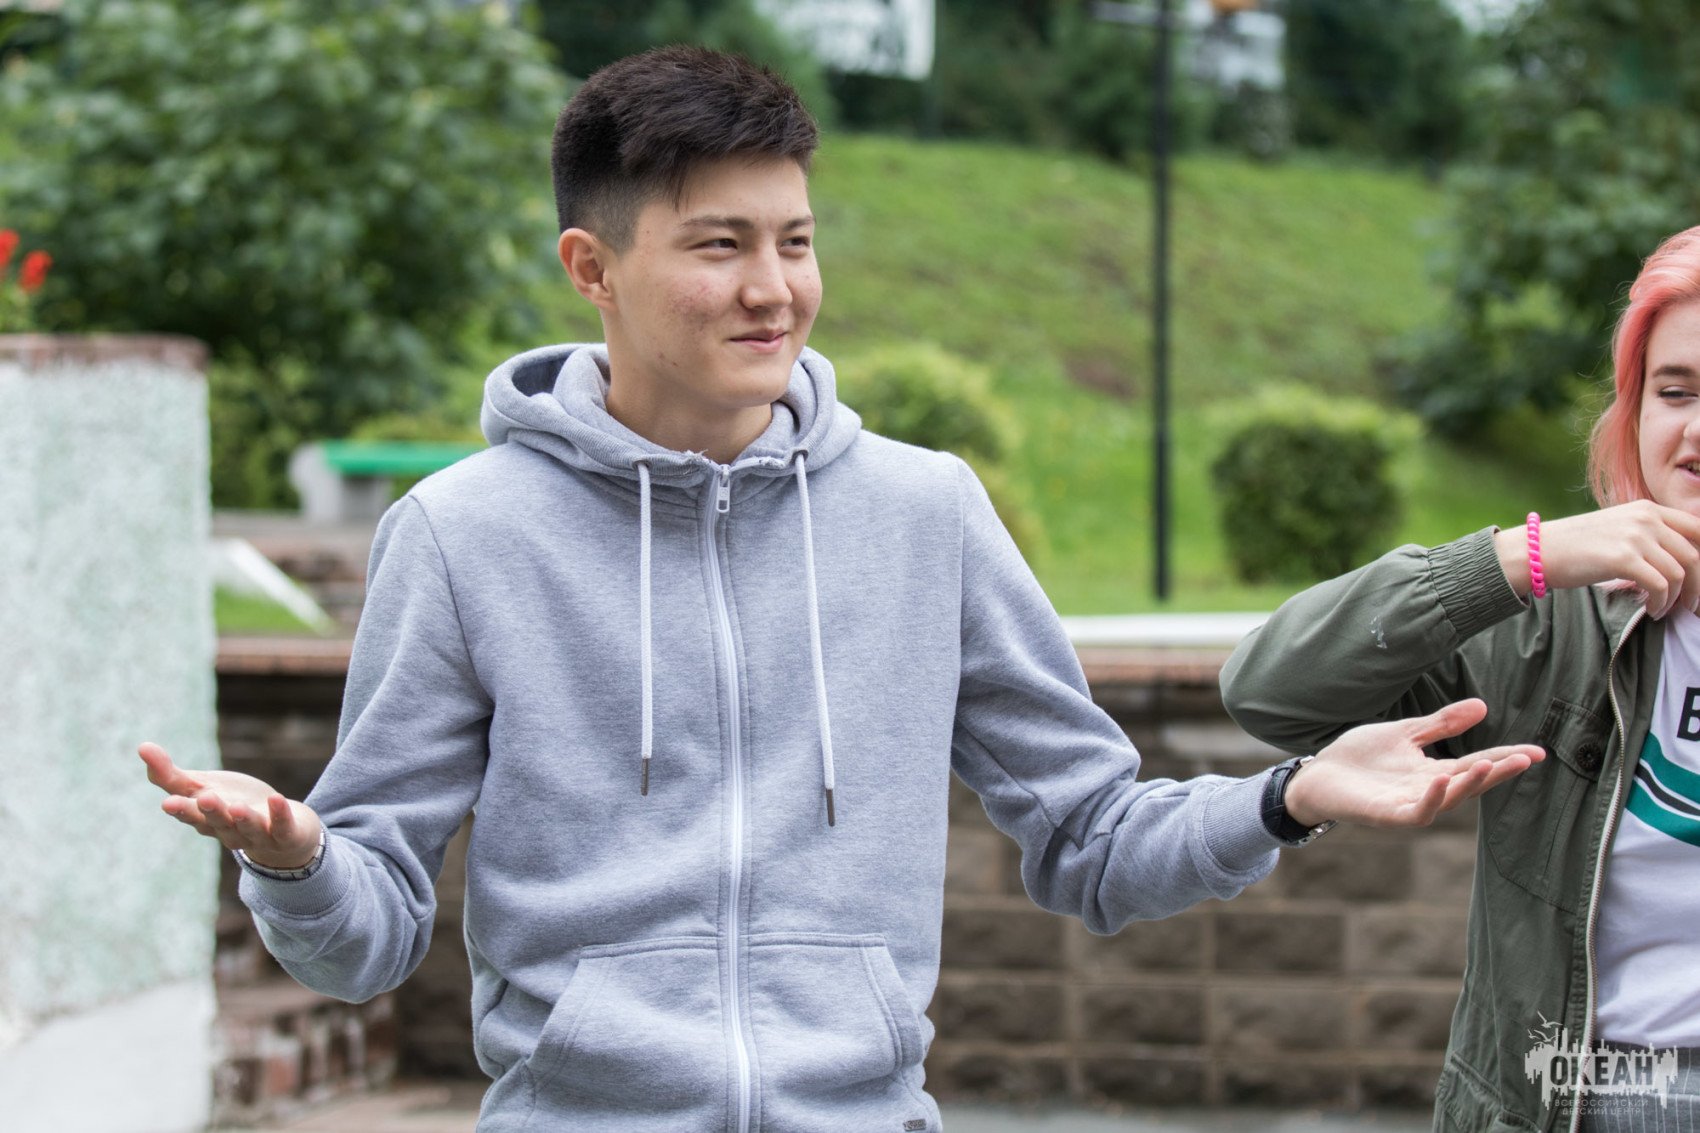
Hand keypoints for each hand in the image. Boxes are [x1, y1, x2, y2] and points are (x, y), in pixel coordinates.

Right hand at [140, 742, 322, 869]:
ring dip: (242, 819)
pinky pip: (282, 827)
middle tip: (204, 798)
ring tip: (237, 807)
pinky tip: (276, 799)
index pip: (190, 814)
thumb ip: (170, 775)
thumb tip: (141, 746)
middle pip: (216, 823)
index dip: (181, 809)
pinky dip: (280, 815)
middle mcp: (228, 830)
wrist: (281, 833)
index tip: (168, 802)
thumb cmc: (232, 805)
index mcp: (205, 819)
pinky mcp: (285, 834)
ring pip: (248, 828)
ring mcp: (257, 834)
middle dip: (209, 813)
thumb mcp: (201, 788)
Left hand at [1283, 699, 1543, 827]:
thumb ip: (1440, 724)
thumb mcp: (1405, 734)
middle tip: (1526, 758)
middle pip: (1470, 783)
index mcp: (1433, 772)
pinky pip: (1415, 812)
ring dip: (1469, 784)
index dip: (1504, 758)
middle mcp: (1426, 791)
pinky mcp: (1386, 815)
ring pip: (1448, 800)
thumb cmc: (1360, 757)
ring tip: (1488, 765)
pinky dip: (1431, 800)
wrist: (1317, 776)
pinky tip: (1441, 780)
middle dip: (1497, 772)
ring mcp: (1407, 805)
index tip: (1536, 751)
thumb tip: (1482, 706)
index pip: (1476, 763)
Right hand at [1495, 501, 1699, 617]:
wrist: (1538, 551)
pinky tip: (1652, 610)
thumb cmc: (1575, 546)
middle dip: (1697, 586)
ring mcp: (1635, 537)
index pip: (1698, 528)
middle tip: (1690, 605)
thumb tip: (1678, 561)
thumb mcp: (1617, 529)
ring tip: (1663, 609)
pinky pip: (1660, 586)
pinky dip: (1661, 603)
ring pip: (1679, 573)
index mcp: (1647, 508)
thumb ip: (1647, 535)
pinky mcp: (1623, 558)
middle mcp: (1645, 518)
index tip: (1697, 580)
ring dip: (1676, 598)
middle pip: (1694, 555)